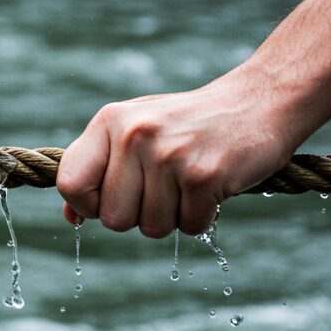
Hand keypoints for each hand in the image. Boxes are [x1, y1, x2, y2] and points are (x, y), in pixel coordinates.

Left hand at [56, 75, 298, 237]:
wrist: (259, 102)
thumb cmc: (188, 124)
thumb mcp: (135, 131)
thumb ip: (99, 168)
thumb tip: (71, 217)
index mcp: (110, 121)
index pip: (71, 183)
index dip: (88, 205)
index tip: (109, 200)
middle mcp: (135, 135)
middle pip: (113, 219)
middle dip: (137, 216)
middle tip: (163, 189)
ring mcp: (169, 155)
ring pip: (151, 228)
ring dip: (173, 217)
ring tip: (188, 183)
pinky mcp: (204, 177)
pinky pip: (189, 227)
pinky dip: (201, 217)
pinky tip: (211, 187)